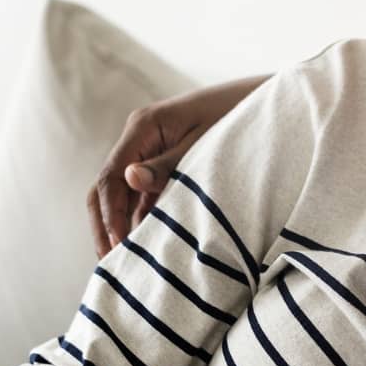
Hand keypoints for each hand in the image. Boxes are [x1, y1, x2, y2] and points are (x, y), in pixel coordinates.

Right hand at [87, 75, 269, 257]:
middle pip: (106, 186)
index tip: (119, 244)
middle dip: (105, 224)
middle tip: (110, 262)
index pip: (110, 175)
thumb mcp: (204, 144)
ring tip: (124, 261)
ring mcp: (149, 150)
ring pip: (122, 193)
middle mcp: (138, 137)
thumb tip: (130, 179)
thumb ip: (168, 165)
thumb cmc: (235, 116)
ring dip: (121, 223)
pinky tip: (145, 243)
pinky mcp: (163, 162)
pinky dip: (140, 217)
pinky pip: (142, 194)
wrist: (261, 103)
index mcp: (143, 126)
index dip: (110, 213)